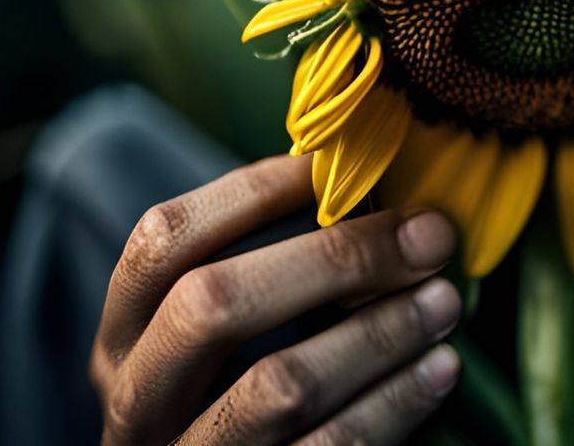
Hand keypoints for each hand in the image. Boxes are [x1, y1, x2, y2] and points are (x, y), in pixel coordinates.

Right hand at [90, 152, 462, 443]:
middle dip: (334, 259)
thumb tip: (373, 179)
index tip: (346, 170)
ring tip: (446, 301)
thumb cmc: (244, 388)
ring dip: (378, 332)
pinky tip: (439, 369)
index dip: (254, 192)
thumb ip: (276, 260)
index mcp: (127, 334)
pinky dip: (392, 403)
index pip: (164, 239)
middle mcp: (136, 400)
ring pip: (276, 388)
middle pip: (212, 305)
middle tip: (430, 236)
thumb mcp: (229, 327)